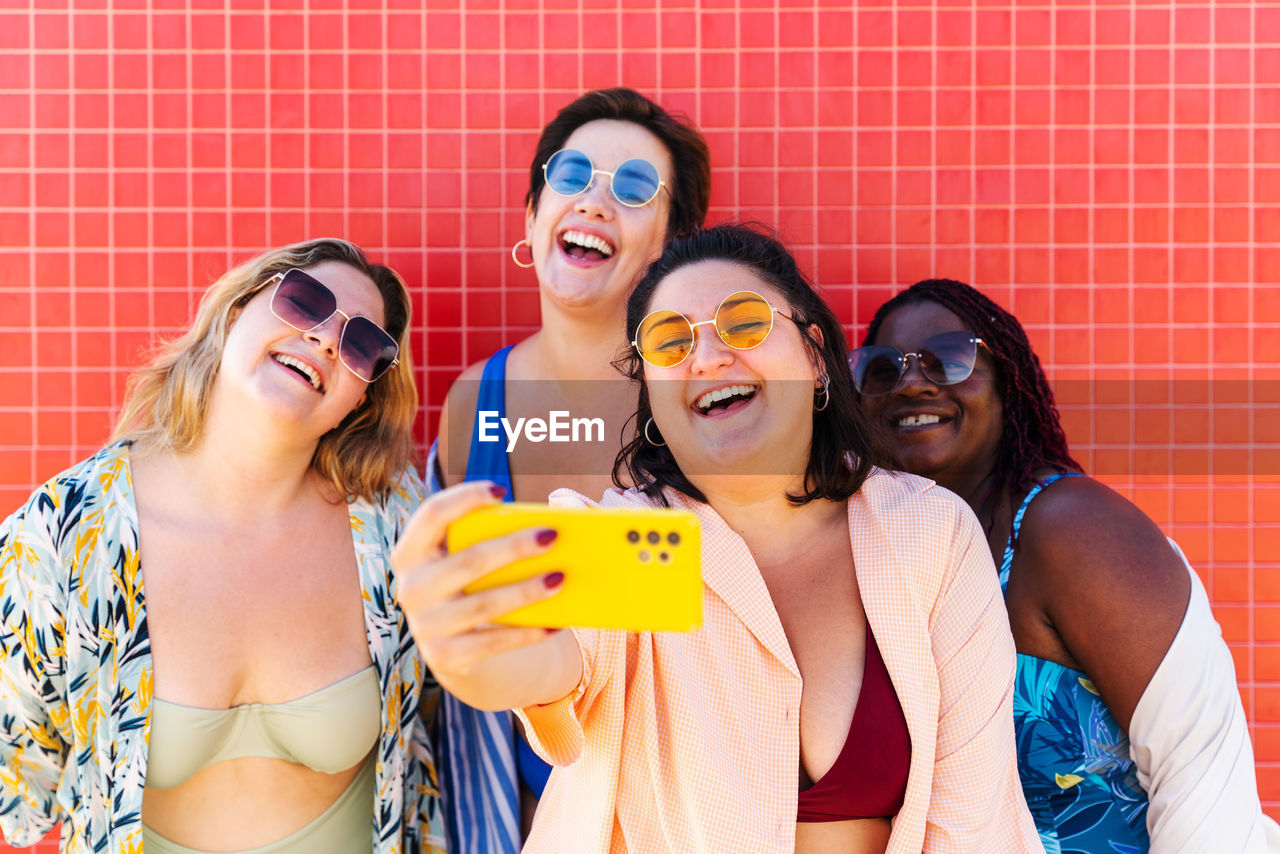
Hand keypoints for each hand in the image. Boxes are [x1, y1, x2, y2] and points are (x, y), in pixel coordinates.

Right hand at [393, 482, 564, 684]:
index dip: (464, 498)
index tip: (501, 490)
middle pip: (468, 561)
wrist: (456, 648)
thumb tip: (559, 507)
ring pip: (484, 605)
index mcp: (412, 551)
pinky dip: (527, 633)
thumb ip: (496, 531)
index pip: (431, 515)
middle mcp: (411, 588)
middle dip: (513, 547)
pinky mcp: (444, 657)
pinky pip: (493, 643)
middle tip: (551, 536)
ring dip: (525, 591)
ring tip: (559, 578)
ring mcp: (425, 625)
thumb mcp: (470, 557)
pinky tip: (555, 623)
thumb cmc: (472, 586)